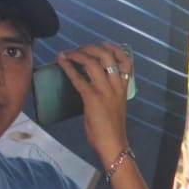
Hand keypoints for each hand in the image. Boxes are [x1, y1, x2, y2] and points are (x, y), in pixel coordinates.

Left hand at [55, 42, 132, 163]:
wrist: (113, 143)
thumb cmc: (112, 128)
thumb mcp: (115, 106)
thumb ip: (108, 92)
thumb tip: (92, 82)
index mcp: (124, 88)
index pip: (126, 62)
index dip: (116, 49)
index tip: (104, 44)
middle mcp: (116, 86)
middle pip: (107, 56)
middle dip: (91, 48)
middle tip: (80, 49)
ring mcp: (105, 91)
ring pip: (92, 62)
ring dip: (78, 54)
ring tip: (68, 53)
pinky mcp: (92, 98)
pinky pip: (78, 77)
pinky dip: (68, 67)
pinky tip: (61, 61)